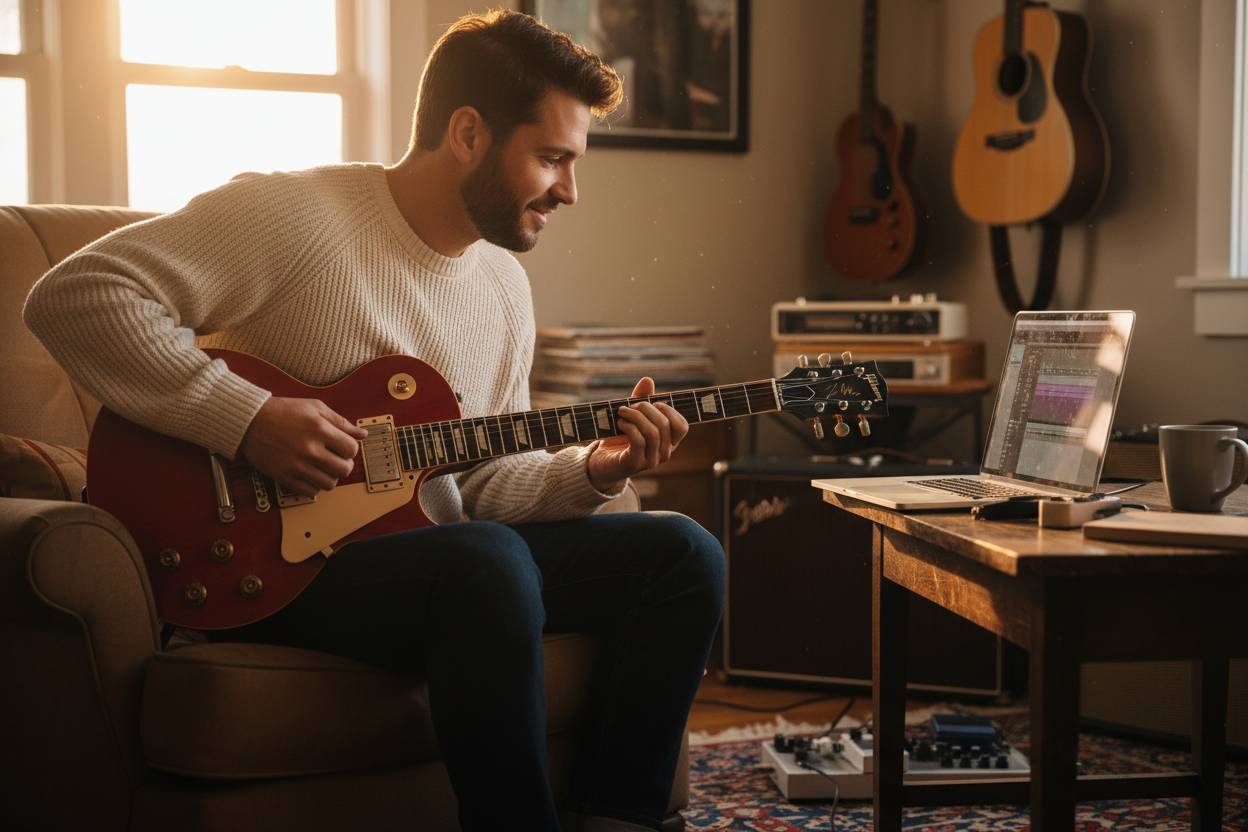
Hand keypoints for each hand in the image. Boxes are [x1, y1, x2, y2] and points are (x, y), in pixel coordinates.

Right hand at [238, 396, 368, 496]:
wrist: (249, 421)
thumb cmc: (282, 411)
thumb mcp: (314, 407)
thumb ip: (340, 421)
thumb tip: (362, 434)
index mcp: (319, 429)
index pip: (352, 449)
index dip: (351, 449)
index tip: (343, 447)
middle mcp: (309, 449)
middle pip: (344, 469)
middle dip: (344, 464)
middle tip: (336, 459)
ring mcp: (296, 465)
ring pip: (329, 484)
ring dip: (331, 477)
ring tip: (323, 467)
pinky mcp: (284, 476)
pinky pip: (310, 491)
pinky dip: (315, 486)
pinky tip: (311, 475)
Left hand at [587, 377, 687, 491]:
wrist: (602, 462)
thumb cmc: (620, 439)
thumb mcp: (633, 417)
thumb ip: (642, 400)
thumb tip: (648, 380)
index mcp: (668, 442)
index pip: (682, 426)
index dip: (669, 410)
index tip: (652, 403)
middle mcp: (664, 453)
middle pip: (665, 425)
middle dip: (646, 408)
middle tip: (631, 405)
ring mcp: (651, 461)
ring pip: (653, 432)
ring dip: (636, 416)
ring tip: (623, 411)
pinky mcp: (635, 464)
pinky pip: (639, 441)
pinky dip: (629, 427)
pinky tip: (620, 423)